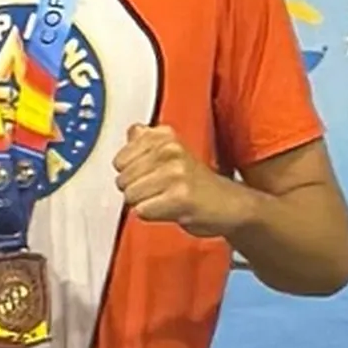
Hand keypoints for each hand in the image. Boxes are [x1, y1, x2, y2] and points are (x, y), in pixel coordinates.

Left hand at [113, 125, 251, 237]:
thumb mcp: (173, 152)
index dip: (131, 173)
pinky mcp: (179, 196)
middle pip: (122, 179)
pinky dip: (154, 216)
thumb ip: (147, 141)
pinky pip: (143, 211)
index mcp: (164, 135)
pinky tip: (171, 209)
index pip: (119, 159)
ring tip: (166, 198)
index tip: (152, 174)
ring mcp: (175, 172)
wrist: (229, 204)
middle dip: (136, 190)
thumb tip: (132, 131)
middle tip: (161, 190)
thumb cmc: (198, 183)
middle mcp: (169, 149)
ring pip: (131, 196)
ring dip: (145, 204)